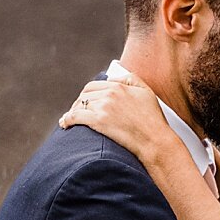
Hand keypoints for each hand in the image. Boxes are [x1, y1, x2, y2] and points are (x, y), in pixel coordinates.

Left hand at [59, 79, 174, 160]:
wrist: (155, 141)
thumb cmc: (153, 120)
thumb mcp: (147, 92)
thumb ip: (131, 79)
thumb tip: (112, 78)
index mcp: (119, 86)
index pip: (94, 86)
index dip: (87, 94)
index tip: (85, 102)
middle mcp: (110, 94)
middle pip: (84, 95)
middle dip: (78, 103)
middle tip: (76, 111)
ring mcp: (103, 107)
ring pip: (79, 105)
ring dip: (72, 112)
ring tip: (69, 120)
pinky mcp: (98, 121)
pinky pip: (75, 116)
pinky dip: (67, 120)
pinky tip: (65, 124)